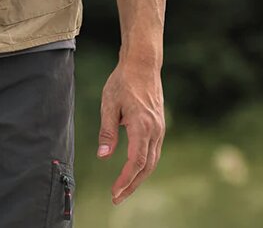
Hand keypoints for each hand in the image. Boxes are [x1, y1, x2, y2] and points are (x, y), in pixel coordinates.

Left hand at [96, 58, 165, 204]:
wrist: (142, 64)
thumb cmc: (123, 81)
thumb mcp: (109, 104)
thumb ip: (107, 132)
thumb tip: (103, 156)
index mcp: (142, 126)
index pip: (135, 162)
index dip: (125, 181)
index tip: (114, 193)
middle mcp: (155, 131)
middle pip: (146, 167)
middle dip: (132, 185)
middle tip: (117, 198)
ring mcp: (159, 128)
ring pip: (152, 161)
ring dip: (138, 177)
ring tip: (124, 188)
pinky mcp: (159, 125)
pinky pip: (153, 151)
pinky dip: (144, 164)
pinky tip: (134, 168)